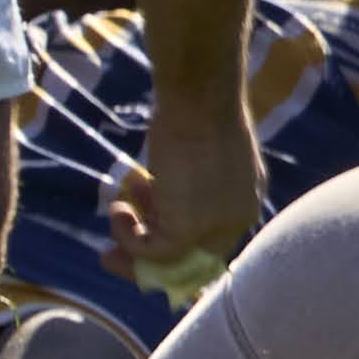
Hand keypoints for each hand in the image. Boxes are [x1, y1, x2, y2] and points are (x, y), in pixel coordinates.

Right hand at [110, 77, 262, 296]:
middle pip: (192, 259)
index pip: (211, 239)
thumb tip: (158, 196)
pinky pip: (150, 252)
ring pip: (168, 260)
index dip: (173, 238)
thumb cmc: (196, 112)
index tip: (142, 227)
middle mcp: (237, 217)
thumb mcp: (196, 154)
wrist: (199, 99)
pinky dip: (127, 237)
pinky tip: (117, 209)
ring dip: (132, 244)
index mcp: (245, 199)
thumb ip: (186, 183)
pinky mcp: (187, 231)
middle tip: (114, 249)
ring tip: (115, 213)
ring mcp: (214, 228)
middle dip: (149, 255)